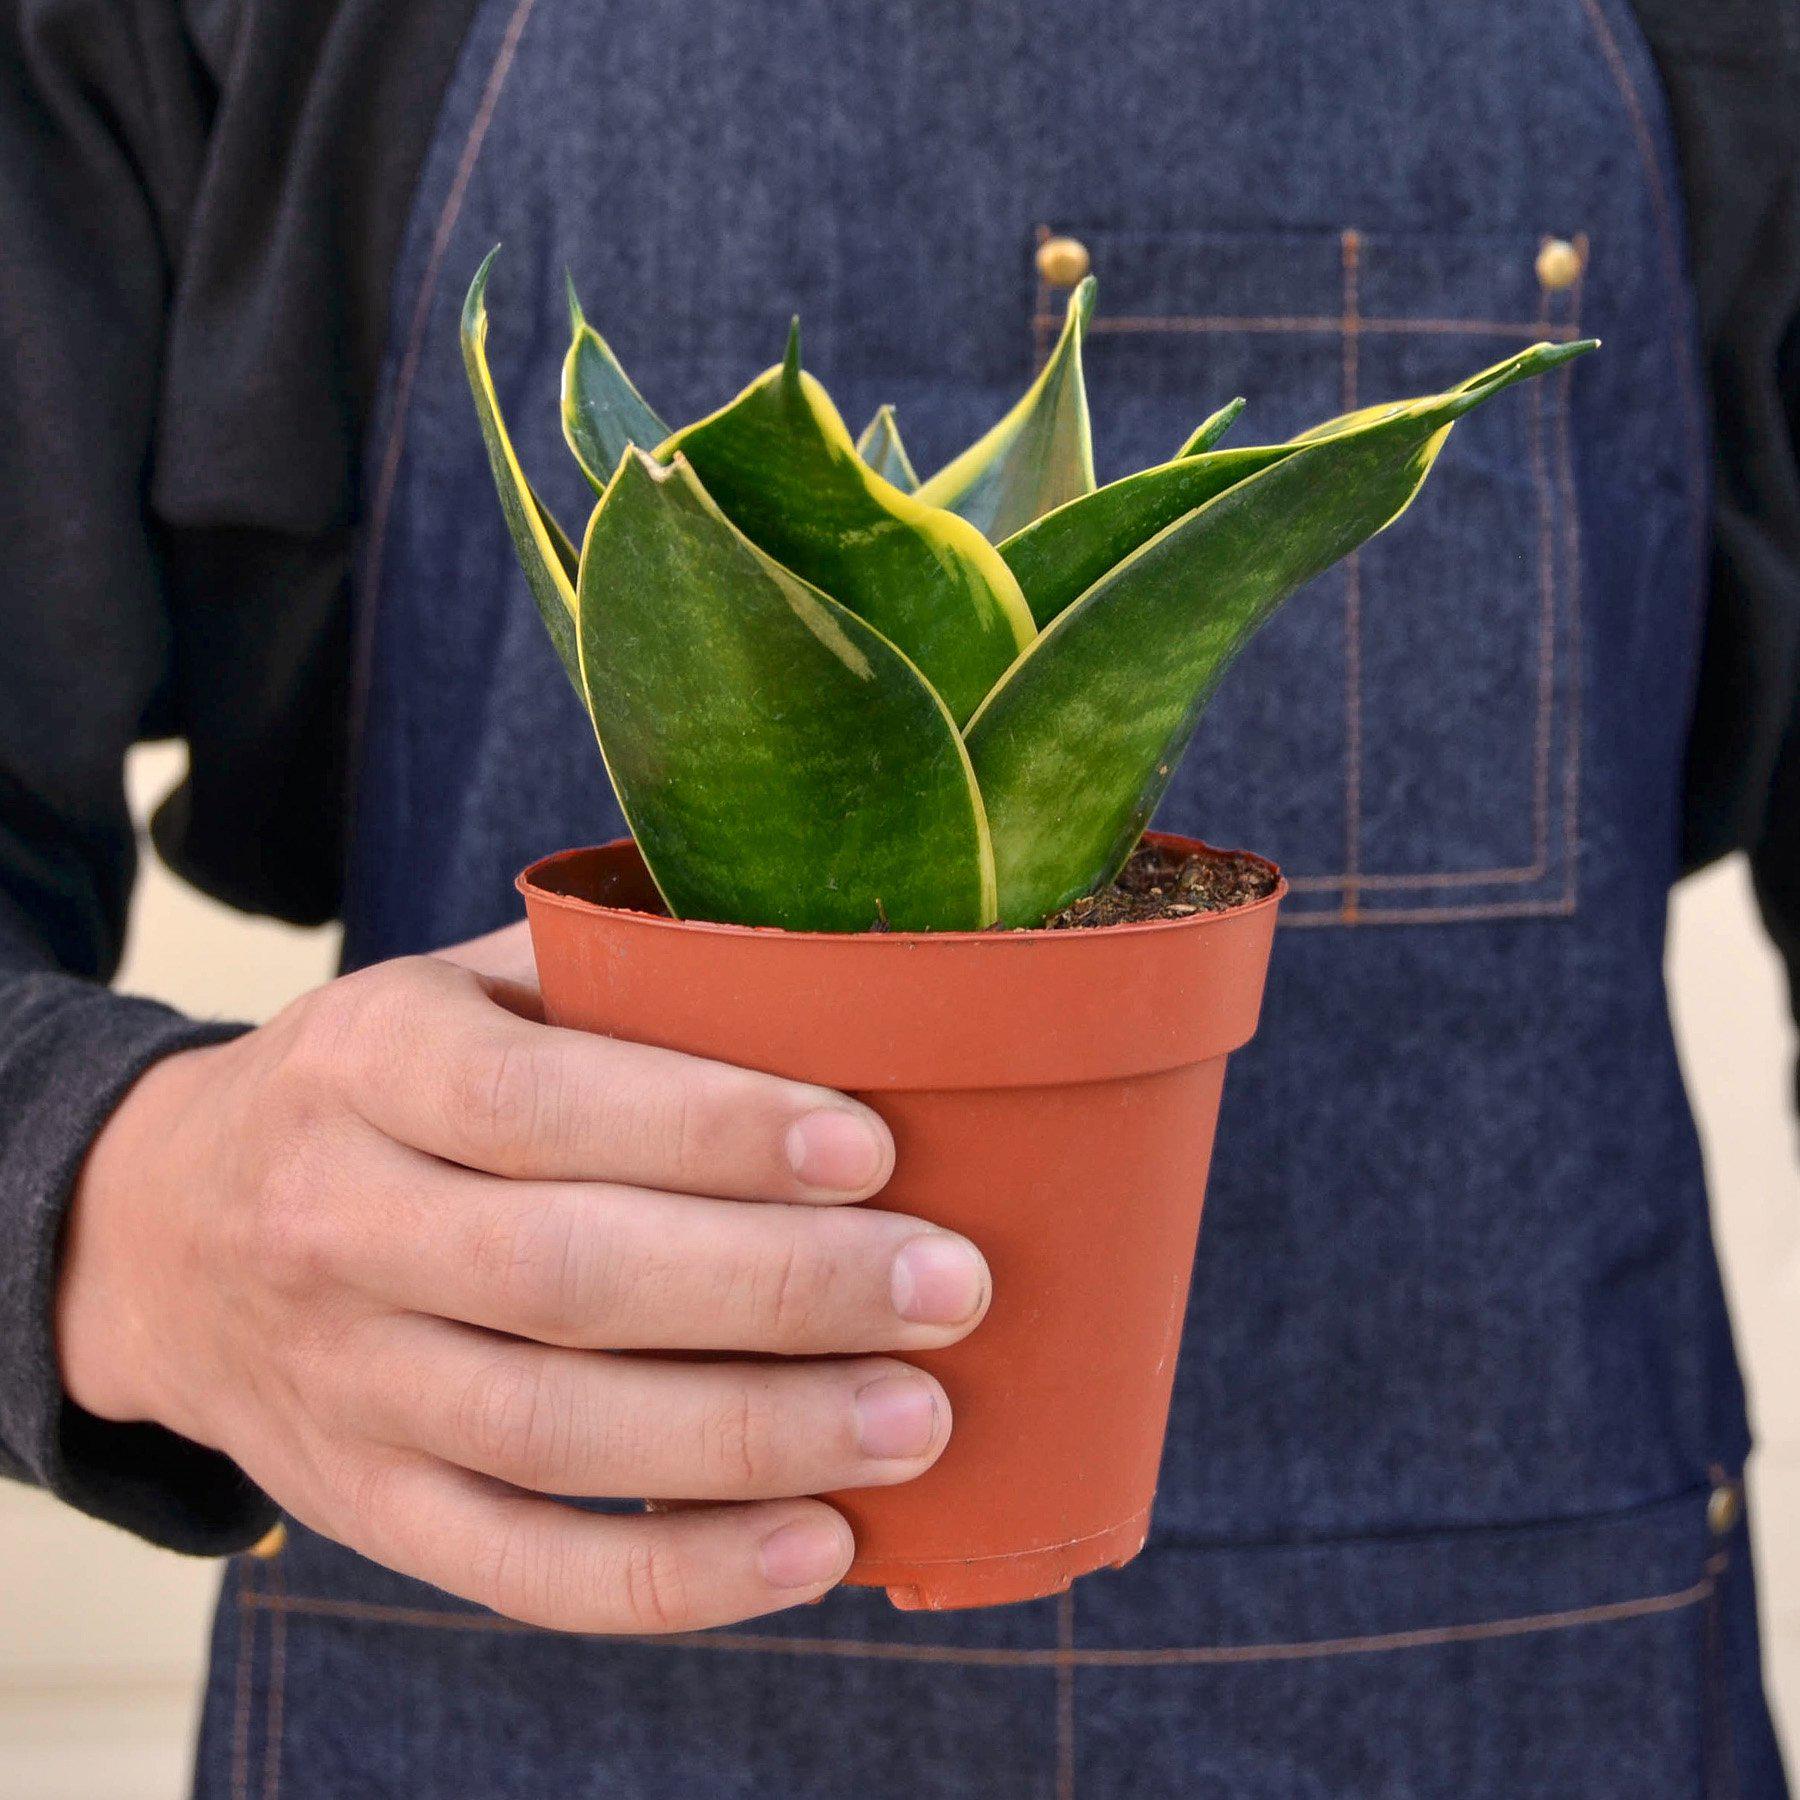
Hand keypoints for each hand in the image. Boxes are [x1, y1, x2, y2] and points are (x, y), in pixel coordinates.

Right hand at [56, 923, 989, 1632]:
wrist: (164, 1230)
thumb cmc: (383, 1086)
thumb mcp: (454, 990)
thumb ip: (609, 980)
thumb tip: (839, 968)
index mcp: (368, 1063)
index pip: (535, 1104)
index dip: (707, 1130)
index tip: (872, 1146)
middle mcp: (334, 1224)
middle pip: (563, 1276)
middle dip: (774, 1288)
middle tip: (948, 1287)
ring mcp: (341, 1384)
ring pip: (552, 1434)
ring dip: (754, 1437)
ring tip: (918, 1420)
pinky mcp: (365, 1506)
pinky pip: (520, 1567)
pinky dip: (675, 1575)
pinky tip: (818, 1546)